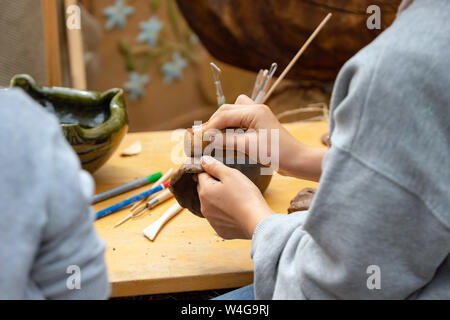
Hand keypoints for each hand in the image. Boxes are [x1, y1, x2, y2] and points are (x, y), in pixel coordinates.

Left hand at [197, 156, 273, 239]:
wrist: (257, 222)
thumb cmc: (245, 196)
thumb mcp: (231, 175)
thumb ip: (215, 166)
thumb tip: (202, 160)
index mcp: (205, 191)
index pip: (201, 175)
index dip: (213, 172)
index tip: (225, 174)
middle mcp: (204, 206)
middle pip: (205, 190)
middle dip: (215, 186)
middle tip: (233, 186)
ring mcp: (211, 220)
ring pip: (212, 204)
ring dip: (219, 200)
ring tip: (237, 199)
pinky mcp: (220, 230)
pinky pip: (219, 217)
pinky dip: (225, 214)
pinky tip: (237, 211)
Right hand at [202, 95, 325, 180]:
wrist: (296, 160)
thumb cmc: (277, 153)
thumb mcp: (249, 147)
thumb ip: (228, 140)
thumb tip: (209, 138)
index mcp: (254, 111)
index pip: (225, 115)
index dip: (210, 126)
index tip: (199, 136)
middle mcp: (256, 109)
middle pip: (227, 110)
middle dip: (214, 122)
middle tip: (203, 136)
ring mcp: (258, 117)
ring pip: (233, 113)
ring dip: (222, 122)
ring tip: (212, 136)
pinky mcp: (259, 125)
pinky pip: (239, 120)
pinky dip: (230, 126)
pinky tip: (225, 137)